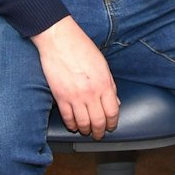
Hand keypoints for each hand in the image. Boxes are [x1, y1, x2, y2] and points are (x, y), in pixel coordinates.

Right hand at [32, 17, 119, 138]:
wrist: (59, 39)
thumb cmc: (81, 48)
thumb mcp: (102, 65)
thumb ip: (110, 85)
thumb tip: (114, 103)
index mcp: (104, 84)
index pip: (112, 112)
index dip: (113, 123)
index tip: (111, 127)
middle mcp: (90, 93)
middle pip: (98, 121)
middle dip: (100, 131)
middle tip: (99, 134)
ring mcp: (74, 96)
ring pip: (82, 123)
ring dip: (86, 130)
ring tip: (86, 131)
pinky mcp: (60, 96)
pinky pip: (67, 117)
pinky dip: (71, 125)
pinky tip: (73, 126)